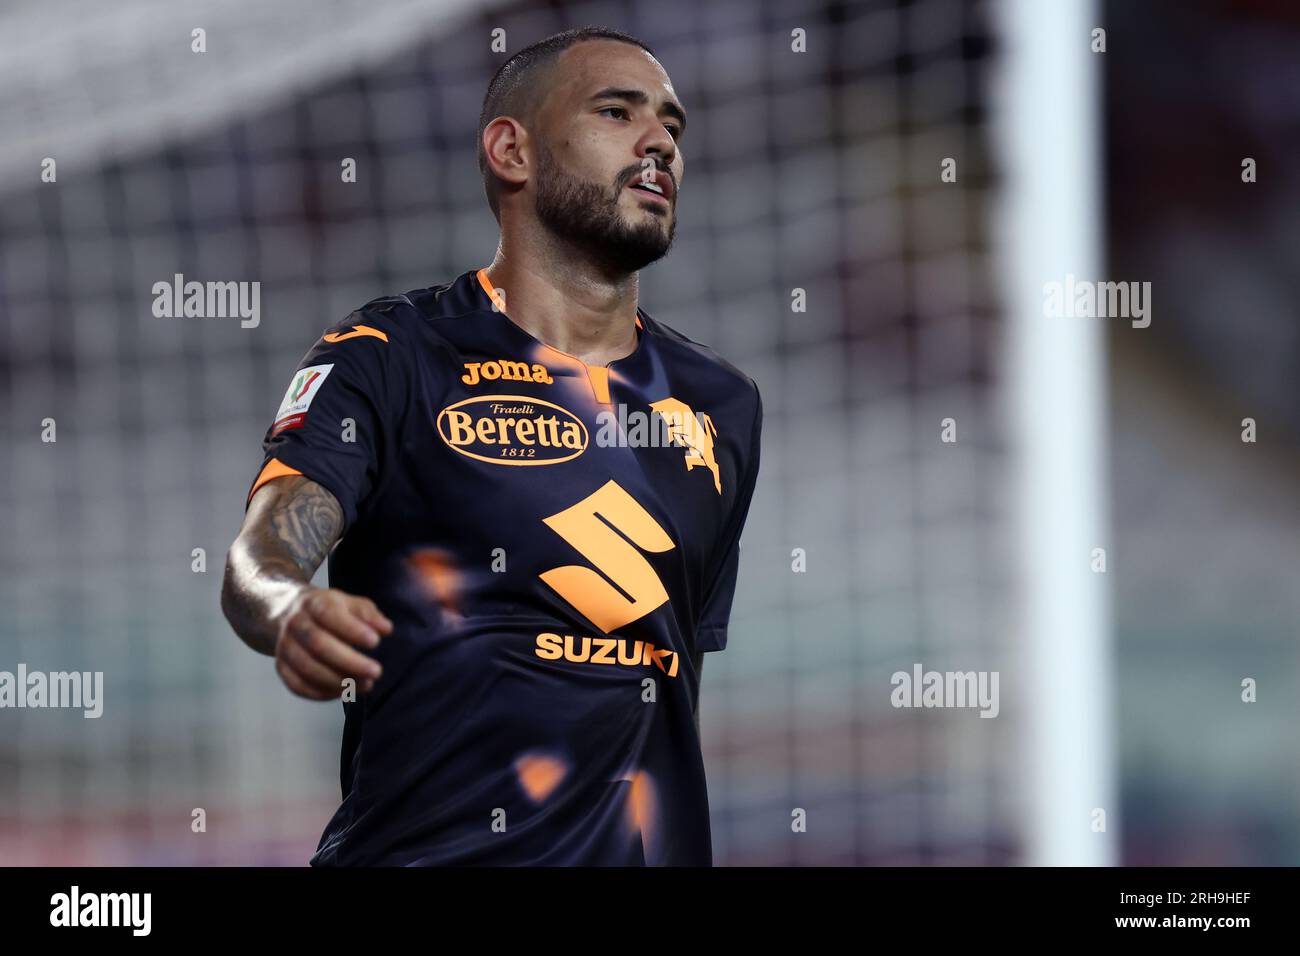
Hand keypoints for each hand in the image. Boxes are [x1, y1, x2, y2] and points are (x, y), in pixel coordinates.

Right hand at [273, 587, 392, 699]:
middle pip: (318, 645)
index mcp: (314, 603)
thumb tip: (386, 629)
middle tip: (376, 672)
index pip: (329, 615)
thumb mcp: (350, 603)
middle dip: (349, 662)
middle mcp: (296, 624)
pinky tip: (344, 691)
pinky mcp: (281, 667)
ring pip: (307, 668)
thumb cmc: (329, 611)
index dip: (352, 630)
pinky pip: (298, 685)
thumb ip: (369, 615)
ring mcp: (285, 647)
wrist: (288, 613)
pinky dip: (322, 693)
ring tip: (366, 684)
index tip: (376, 642)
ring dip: (339, 681)